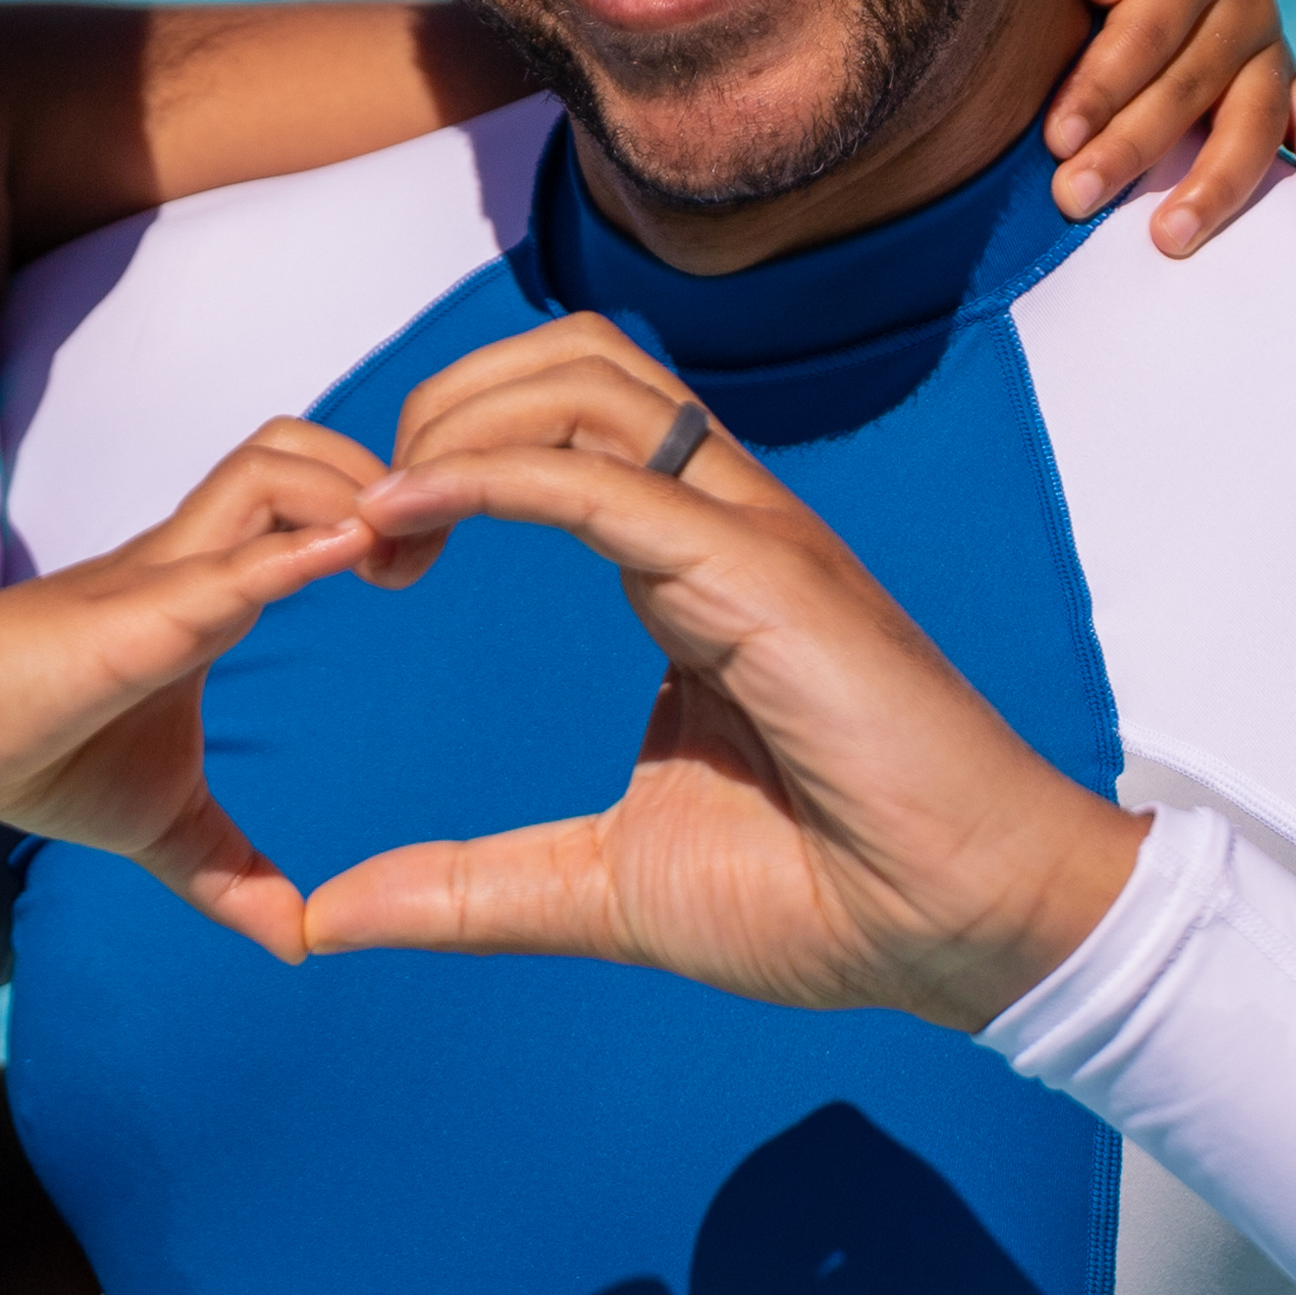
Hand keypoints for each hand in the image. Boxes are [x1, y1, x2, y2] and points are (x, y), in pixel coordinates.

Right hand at [0, 421, 382, 962]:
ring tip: (390, 559)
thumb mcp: (159, 825)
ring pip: (265, 473)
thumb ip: (230, 872)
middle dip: (379, 477)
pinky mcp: (119, 625)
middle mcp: (187, 563)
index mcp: (206, 590)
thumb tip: (300, 942)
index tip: (422, 564)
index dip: (376, 502)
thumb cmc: (33, 752)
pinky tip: (341, 557)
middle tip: (422, 554)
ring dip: (345, 499)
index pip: (304, 494)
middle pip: (298, 450)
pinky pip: (213, 574)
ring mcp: (151, 582)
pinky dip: (285, 560)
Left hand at [302, 318, 1147, 1028]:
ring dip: (461, 417)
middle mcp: (722, 525)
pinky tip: (408, 512)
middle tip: (365, 524)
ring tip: (383, 516)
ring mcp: (752, 536)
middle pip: (569, 360)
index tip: (367, 557)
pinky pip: (608, 479)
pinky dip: (494, 473)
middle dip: (444, 399)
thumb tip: (331, 919)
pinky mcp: (766, 574)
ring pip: (589, 377)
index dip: (447, 455)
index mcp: (690, 570)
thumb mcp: (600, 889)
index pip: (564, 427)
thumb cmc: (822, 901)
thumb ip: (467, 887)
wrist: (964, 934)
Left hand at [1056, 0, 1295, 255]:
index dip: (1103, 84)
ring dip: (1215, 183)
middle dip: (1131, 147)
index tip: (1057, 137)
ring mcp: (1269, 44)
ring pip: (1253, 121)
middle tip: (1073, 198)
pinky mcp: (1285, 79)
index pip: (1148, 29)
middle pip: (1191, 86)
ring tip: (1168, 238)